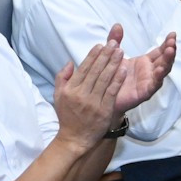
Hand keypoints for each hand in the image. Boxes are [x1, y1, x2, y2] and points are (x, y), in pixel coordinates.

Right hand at [52, 26, 128, 145]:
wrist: (75, 138)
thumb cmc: (67, 116)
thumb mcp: (58, 96)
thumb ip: (62, 77)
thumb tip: (70, 62)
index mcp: (70, 89)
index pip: (83, 68)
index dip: (93, 55)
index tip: (100, 44)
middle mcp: (81, 94)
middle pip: (95, 71)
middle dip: (105, 55)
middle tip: (114, 43)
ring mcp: (93, 102)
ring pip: (105, 79)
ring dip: (113, 63)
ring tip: (120, 51)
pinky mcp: (104, 110)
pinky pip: (112, 91)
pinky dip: (118, 79)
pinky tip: (123, 69)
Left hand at [117, 32, 175, 111]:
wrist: (102, 96)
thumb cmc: (111, 76)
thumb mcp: (113, 55)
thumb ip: (115, 41)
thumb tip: (117, 25)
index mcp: (145, 63)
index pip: (160, 51)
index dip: (167, 43)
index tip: (172, 34)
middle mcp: (149, 72)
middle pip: (165, 60)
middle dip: (170, 50)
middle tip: (173, 41)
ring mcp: (148, 82)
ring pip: (163, 72)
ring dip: (168, 61)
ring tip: (171, 51)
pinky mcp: (143, 93)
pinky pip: (153, 85)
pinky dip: (158, 77)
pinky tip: (160, 69)